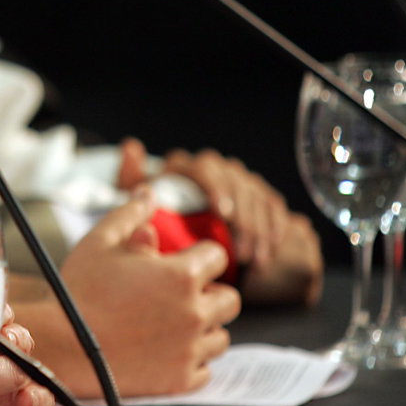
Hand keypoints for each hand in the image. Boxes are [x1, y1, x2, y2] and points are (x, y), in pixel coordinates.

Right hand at [19, 188, 240, 397]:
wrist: (61, 346)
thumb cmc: (78, 292)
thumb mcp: (100, 241)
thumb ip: (131, 214)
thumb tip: (148, 193)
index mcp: (181, 275)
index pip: (217, 256)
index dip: (199, 256)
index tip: (182, 263)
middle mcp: (194, 312)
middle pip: (230, 299)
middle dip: (209, 293)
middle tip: (178, 296)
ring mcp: (190, 349)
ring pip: (221, 335)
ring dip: (203, 328)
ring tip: (170, 324)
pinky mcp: (181, 380)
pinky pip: (206, 370)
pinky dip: (192, 360)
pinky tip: (166, 349)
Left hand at [117, 138, 322, 304]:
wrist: (177, 228)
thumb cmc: (152, 217)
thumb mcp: (136, 202)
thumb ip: (131, 179)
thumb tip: (131, 146)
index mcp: (186, 165)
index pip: (205, 169)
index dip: (217, 189)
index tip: (223, 214)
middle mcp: (216, 167)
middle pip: (237, 185)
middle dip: (243, 219)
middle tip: (240, 251)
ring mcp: (239, 179)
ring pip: (258, 198)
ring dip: (259, 231)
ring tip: (253, 260)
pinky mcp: (259, 194)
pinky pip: (273, 208)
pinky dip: (274, 231)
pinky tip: (269, 254)